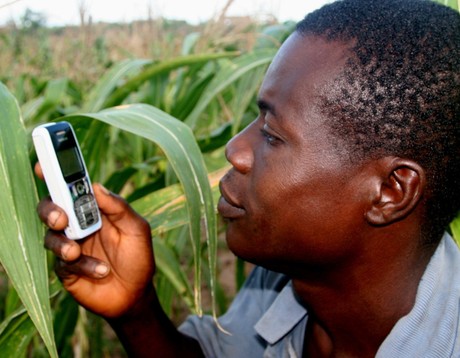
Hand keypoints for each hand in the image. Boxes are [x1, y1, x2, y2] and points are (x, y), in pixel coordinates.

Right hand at [35, 163, 154, 317]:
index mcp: (95, 210)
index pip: (72, 189)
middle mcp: (79, 225)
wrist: (136, 294)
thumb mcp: (136, 229)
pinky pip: (64, 264)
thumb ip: (119, 208)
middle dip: (50, 210)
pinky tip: (101, 271)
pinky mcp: (67, 270)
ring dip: (62, 244)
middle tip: (60, 219)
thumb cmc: (138, 257)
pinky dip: (82, 266)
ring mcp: (71, 247)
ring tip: (76, 252)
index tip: (43, 166)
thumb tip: (96, 186)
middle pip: (52, 209)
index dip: (56, 176)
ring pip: (51, 237)